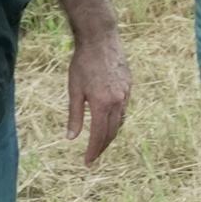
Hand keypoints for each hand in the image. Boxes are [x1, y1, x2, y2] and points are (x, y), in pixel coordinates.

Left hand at [64, 34, 131, 162]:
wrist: (100, 39)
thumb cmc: (83, 63)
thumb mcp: (74, 90)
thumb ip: (74, 115)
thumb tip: (71, 137)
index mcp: (102, 104)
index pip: (98, 136)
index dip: (93, 151)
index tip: (87, 162)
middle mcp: (117, 102)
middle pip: (111, 132)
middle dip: (102, 147)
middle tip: (93, 156)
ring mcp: (125, 94)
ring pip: (120, 122)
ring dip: (111, 135)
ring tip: (101, 143)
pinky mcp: (129, 86)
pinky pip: (124, 109)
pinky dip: (117, 120)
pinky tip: (110, 121)